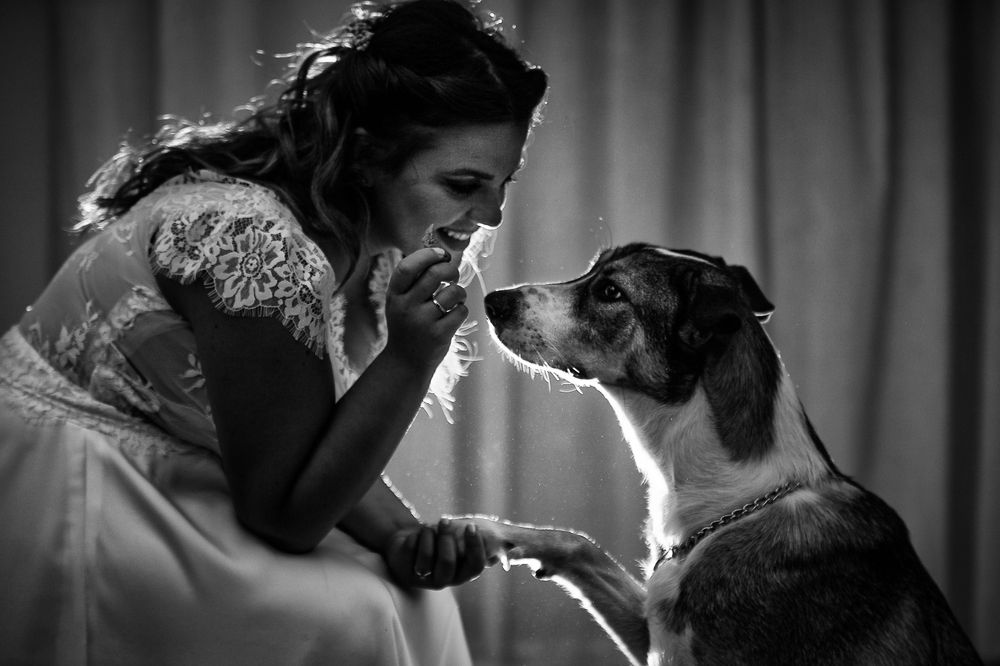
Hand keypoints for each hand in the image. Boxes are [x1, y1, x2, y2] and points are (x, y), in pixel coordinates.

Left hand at [382, 518, 487, 589]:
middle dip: (447, 537)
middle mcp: (444, 581)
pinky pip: (410, 550)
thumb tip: (507, 537)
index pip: (475, 566)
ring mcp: (423, 580)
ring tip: (429, 527)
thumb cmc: (438, 540)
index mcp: (462, 574)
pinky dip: (415, 536)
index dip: (475, 547)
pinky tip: (416, 536)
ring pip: (427, 557)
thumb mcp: (457, 539)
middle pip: (448, 562)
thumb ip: (475, 538)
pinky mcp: (405, 573)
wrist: (408, 543)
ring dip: (429, 535)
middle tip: (444, 520)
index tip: (471, 526)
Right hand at [383, 248, 467, 371]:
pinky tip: (453, 317)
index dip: (427, 255)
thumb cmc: (407, 324)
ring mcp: (422, 322)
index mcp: (394, 295)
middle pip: (435, 274)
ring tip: (454, 300)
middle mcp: (405, 307)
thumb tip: (442, 254)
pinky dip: (461, 310)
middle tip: (453, 275)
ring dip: (459, 292)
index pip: (407, 267)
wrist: (405, 362)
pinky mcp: (439, 335)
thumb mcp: (401, 302)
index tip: (441, 254)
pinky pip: (461, 311)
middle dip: (451, 270)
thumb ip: (415, 281)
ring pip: (453, 292)